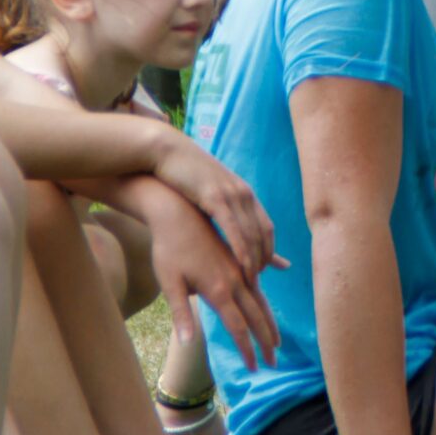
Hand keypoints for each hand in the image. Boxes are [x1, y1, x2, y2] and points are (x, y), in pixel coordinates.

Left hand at [138, 180, 279, 368]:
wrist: (177, 211)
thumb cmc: (168, 249)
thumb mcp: (169, 283)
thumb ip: (181, 313)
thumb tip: (186, 343)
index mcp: (218, 289)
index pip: (238, 327)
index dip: (247, 349)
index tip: (255, 368)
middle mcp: (235, 279)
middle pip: (256, 315)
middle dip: (266, 340)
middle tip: (275, 362)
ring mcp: (239, 265)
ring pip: (261, 296)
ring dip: (270, 318)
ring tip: (277, 337)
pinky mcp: (237, 253)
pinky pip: (259, 270)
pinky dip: (270, 274)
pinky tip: (284, 267)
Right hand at [149, 125, 278, 279]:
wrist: (167, 153)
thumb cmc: (184, 176)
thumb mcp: (210, 193)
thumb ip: (223, 208)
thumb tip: (228, 225)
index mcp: (243, 193)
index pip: (266, 226)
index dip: (268, 249)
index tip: (264, 270)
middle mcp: (243, 193)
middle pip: (263, 232)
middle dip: (265, 258)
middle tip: (259, 282)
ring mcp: (231, 194)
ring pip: (251, 233)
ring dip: (254, 258)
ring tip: (253, 281)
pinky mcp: (215, 197)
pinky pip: (234, 228)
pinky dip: (241, 248)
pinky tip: (242, 264)